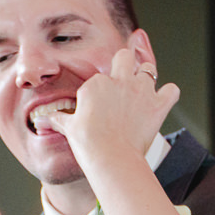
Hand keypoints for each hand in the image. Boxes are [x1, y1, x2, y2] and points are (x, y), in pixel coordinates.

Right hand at [47, 48, 179, 178]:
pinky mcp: (158, 105)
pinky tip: (163, 100)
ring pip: (149, 68)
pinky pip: (171, 90)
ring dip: (147, 76)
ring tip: (143, 90)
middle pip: (124, 57)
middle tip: (124, 82)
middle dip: (125, 65)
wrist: (110, 157)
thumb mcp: (69, 129)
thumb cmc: (88, 144)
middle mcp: (119, 81)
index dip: (101, 90)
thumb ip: (58, 119)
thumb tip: (43, 119)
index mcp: (96, 84)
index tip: (100, 106)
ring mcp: (140, 91)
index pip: (100, 78)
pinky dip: (169, 94)